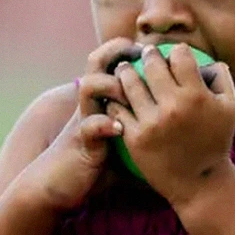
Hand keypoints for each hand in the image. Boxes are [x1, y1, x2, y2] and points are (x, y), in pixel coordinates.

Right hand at [17, 39, 138, 212]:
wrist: (57, 185)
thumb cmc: (95, 164)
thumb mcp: (122, 141)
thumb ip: (142, 128)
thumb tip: (177, 129)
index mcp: (102, 99)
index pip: (110, 61)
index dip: (128, 49)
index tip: (154, 49)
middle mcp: (91, 104)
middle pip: (96, 62)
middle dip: (118, 52)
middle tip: (141, 54)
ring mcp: (84, 120)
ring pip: (89, 86)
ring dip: (110, 85)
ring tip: (131, 95)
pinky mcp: (81, 142)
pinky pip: (90, 126)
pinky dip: (104, 124)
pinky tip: (120, 129)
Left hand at [107, 42, 234, 207]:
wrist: (199, 182)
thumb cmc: (216, 141)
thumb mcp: (230, 108)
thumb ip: (222, 78)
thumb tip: (209, 59)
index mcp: (197, 95)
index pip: (180, 55)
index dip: (176, 50)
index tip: (173, 53)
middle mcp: (173, 106)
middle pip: (152, 64)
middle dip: (148, 54)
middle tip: (145, 54)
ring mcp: (152, 122)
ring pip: (130, 83)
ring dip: (126, 71)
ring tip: (125, 69)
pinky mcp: (135, 137)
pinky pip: (119, 109)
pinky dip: (117, 99)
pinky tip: (117, 95)